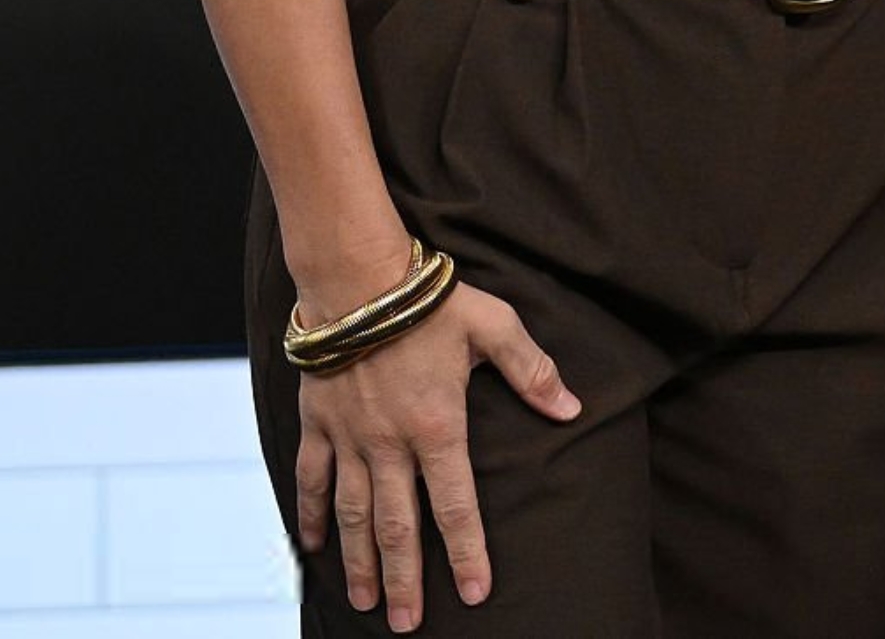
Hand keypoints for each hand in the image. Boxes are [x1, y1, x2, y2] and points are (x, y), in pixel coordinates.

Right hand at [293, 276, 577, 627]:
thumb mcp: (495, 327)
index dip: (467, 552)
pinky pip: (312, 481)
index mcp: (438, 426)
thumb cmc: (434, 301)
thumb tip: (572, 409)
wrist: (358, 279)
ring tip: (365, 601)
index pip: (457, 505)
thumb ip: (533, 370)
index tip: (475, 593)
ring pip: (354, 515)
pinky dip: (312, 516)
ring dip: (359, 562)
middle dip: (406, 579)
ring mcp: (350, 438)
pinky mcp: (318, 425)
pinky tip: (313, 548)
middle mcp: (390, 443)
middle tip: (407, 624)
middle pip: (398, 526)